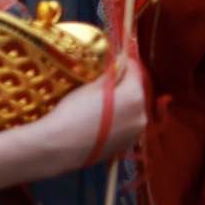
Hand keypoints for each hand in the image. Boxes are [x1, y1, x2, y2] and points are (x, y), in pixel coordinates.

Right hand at [27, 54, 146, 174]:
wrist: (62, 146)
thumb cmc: (75, 111)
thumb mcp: (91, 87)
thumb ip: (110, 75)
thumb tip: (118, 66)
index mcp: (135, 96)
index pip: (135, 71)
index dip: (125, 62)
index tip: (115, 59)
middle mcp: (143, 114)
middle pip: (136, 92)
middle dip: (125, 84)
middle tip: (107, 81)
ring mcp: (136, 133)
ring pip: (133, 110)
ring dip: (123, 103)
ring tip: (103, 102)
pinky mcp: (127, 145)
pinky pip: (127, 126)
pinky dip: (119, 119)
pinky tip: (102, 121)